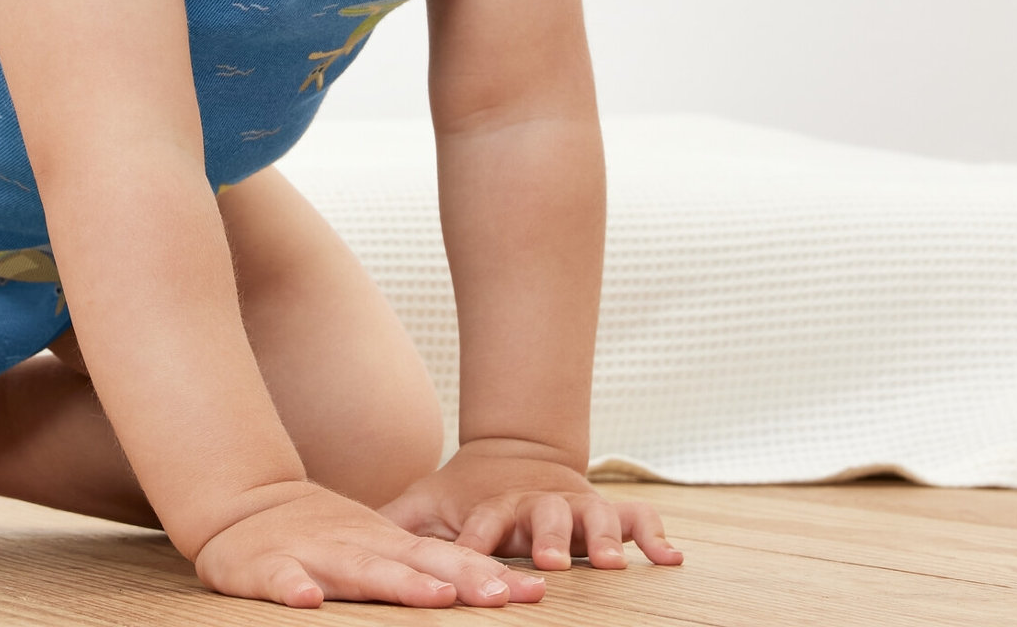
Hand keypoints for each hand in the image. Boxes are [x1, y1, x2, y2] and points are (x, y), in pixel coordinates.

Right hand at [194, 481, 544, 608]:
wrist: (244, 502)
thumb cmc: (321, 532)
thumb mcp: (376, 544)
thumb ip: (422, 566)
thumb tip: (489, 589)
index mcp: (385, 543)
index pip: (445, 559)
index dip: (486, 575)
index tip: (531, 593)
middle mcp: (358, 545)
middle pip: (415, 563)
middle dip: (459, 580)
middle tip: (501, 597)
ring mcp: (314, 553)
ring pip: (358, 569)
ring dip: (397, 583)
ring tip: (434, 598)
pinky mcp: (267, 566)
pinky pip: (281, 577)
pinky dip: (294, 587)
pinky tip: (307, 601)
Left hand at [381, 440, 682, 571]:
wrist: (517, 453)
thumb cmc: (469, 495)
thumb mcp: (430, 504)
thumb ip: (399, 521)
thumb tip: (346, 534)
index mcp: (494, 505)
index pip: (485, 520)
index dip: (480, 538)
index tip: (475, 555)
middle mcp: (538, 505)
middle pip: (543, 518)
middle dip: (546, 539)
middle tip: (547, 563)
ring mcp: (576, 506)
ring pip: (593, 517)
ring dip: (601, 538)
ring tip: (609, 562)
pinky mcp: (607, 510)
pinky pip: (638, 517)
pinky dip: (654, 535)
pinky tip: (670, 559)